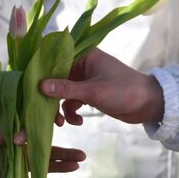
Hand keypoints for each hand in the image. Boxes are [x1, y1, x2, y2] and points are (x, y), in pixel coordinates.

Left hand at [0, 129, 86, 177]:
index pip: (37, 134)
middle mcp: (22, 151)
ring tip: (75, 167)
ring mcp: (20, 166)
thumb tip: (16, 133)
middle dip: (64, 154)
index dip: (50, 133)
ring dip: (59, 168)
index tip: (62, 127)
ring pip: (43, 167)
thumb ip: (0, 136)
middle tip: (81, 155)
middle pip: (46, 152)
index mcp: (17, 138)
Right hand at [40, 48, 164, 126]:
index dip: (40, 71)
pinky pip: (70, 102)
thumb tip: (40, 86)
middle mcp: (81, 64)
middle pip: (54, 78)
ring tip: (62, 123)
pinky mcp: (87, 93)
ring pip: (61, 93)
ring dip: (59, 108)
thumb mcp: (94, 91)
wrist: (149, 104)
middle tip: (43, 114)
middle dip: (48, 97)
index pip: (54, 58)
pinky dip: (71, 112)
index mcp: (84, 54)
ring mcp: (84, 80)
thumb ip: (67, 89)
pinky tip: (77, 122)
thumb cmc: (125, 90)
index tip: (29, 87)